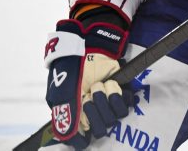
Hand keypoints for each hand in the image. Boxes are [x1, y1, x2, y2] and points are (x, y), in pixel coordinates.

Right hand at [45, 19, 131, 147]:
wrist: (86, 47)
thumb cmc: (69, 71)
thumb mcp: (61, 94)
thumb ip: (65, 118)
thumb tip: (69, 139)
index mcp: (74, 117)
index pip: (83, 140)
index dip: (84, 133)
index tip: (83, 119)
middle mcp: (91, 113)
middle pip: (101, 129)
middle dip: (96, 111)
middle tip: (89, 95)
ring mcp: (106, 103)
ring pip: (114, 117)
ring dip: (106, 99)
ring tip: (99, 85)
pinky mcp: (119, 92)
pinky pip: (126, 104)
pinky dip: (120, 94)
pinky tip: (112, 83)